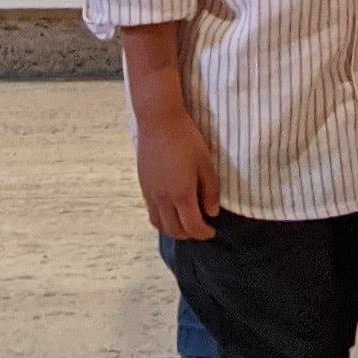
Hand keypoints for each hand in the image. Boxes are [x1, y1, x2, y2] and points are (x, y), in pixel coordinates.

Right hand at [134, 92, 222, 240]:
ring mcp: (151, 194)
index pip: (192, 226)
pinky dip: (162, 220)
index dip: (204, 233)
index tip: (212, 231)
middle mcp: (163, 198)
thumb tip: (213, 212)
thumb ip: (210, 190)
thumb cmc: (185, 138)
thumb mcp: (205, 162)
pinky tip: (171, 210)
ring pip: (160, 225)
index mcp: (181, 193)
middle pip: (175, 231)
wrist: (158, 121)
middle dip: (190, 235)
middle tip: (201, 229)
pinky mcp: (144, 187)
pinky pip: (152, 213)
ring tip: (186, 223)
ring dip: (174, 230)